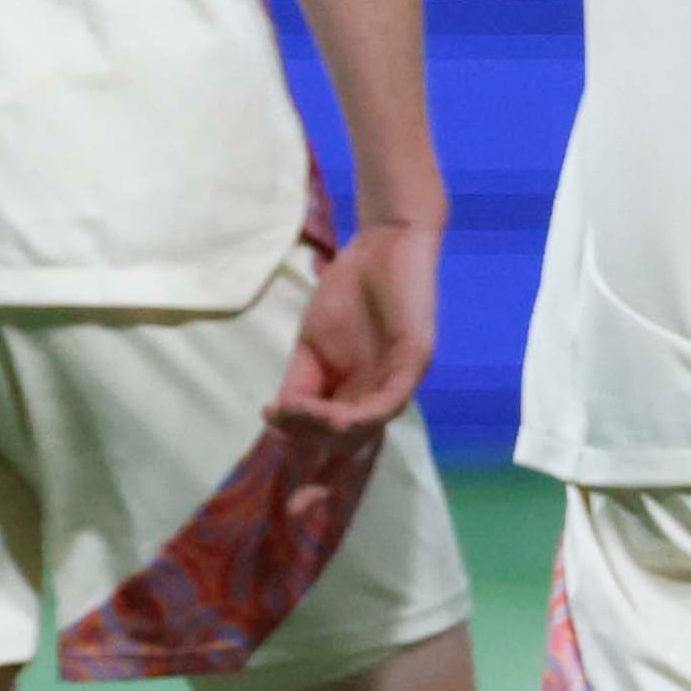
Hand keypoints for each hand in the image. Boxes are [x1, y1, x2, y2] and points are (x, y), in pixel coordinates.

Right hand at [268, 219, 442, 442]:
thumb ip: (298, 383)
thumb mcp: (310, 344)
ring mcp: (401, 379)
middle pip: (348, 441)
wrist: (384, 244)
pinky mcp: (416, 359)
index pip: (333, 438)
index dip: (305, 446)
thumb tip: (278, 419)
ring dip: (329, 430)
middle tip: (282, 419)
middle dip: (312, 441)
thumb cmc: (350, 291)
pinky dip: (365, 417)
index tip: (274, 437)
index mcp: (357, 393)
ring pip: (368, 427)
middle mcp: (381, 394)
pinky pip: (393, 400)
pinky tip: (336, 419)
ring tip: (298, 416)